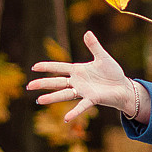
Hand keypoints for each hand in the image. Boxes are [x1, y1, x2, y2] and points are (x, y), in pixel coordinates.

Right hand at [25, 30, 144, 124]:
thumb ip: (94, 46)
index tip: (34, 67)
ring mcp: (83, 91)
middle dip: (43, 83)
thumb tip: (87, 32)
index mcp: (78, 70)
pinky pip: (81, 106)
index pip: (59, 67)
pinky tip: (66, 119)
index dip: (47, 67)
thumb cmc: (112, 73)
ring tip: (39, 100)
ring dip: (52, 97)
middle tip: (29, 86)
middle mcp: (77, 82)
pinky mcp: (92, 99)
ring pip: (64, 94)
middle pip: (57, 82)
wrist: (123, 86)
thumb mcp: (103, 57)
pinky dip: (74, 112)